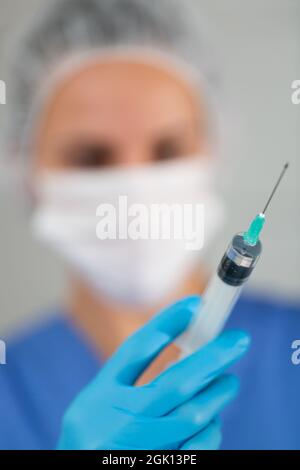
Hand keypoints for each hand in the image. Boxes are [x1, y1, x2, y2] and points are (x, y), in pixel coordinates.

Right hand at [57, 295, 249, 449]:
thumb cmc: (99, 437)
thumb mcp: (102, 403)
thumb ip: (135, 380)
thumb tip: (187, 350)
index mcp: (99, 396)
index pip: (135, 350)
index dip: (167, 324)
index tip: (195, 305)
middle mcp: (114, 421)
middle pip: (173, 384)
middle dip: (211, 359)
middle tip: (238, 341)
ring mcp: (135, 448)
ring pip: (190, 417)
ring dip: (216, 395)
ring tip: (230, 381)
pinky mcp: (155, 466)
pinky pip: (195, 449)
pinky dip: (210, 432)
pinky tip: (212, 422)